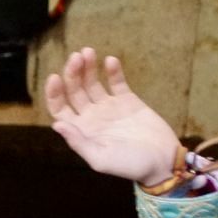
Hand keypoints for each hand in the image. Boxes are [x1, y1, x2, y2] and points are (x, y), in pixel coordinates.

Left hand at [45, 48, 182, 186]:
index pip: (60, 109)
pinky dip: (112, 71)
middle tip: (76, 57)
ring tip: (87, 51)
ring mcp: (109, 107)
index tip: (55, 77)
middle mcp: (92, 117)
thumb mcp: (101, 159)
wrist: (164, 162)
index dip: (54, 93)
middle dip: (72, 73)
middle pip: (75, 90)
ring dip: (88, 67)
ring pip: (92, 82)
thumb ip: (79, 142)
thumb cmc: (131, 166)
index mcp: (82, 131)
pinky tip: (110, 61)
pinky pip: (117, 82)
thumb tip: (56, 124)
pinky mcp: (128, 101)